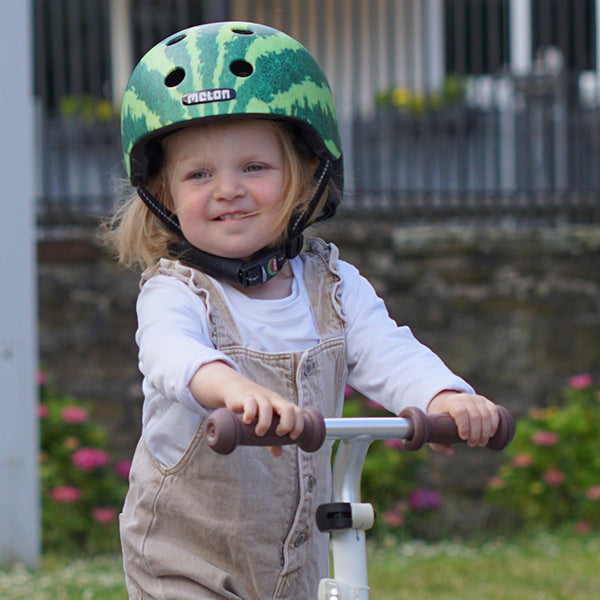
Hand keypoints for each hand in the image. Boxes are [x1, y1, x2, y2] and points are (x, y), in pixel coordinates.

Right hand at [190, 361, 304, 456]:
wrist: (237, 389)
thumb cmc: (256, 408)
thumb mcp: (266, 420)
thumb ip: (272, 437)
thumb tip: (278, 454)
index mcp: (282, 404)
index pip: (298, 412)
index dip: (298, 425)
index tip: (292, 437)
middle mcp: (273, 400)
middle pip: (287, 409)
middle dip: (286, 424)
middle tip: (278, 434)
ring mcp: (260, 397)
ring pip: (267, 406)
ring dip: (265, 423)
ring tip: (259, 433)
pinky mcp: (245, 397)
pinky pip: (250, 402)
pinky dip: (250, 414)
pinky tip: (247, 422)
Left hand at [427, 390, 499, 454]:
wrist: (451, 405)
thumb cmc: (443, 420)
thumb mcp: (436, 430)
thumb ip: (438, 444)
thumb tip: (450, 452)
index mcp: (450, 402)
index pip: (460, 412)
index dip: (464, 425)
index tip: (463, 437)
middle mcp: (464, 398)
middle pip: (474, 415)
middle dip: (475, 433)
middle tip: (472, 444)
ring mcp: (477, 399)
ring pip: (485, 415)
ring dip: (485, 432)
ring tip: (481, 443)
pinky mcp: (486, 402)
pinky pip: (494, 412)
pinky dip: (494, 424)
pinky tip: (490, 434)